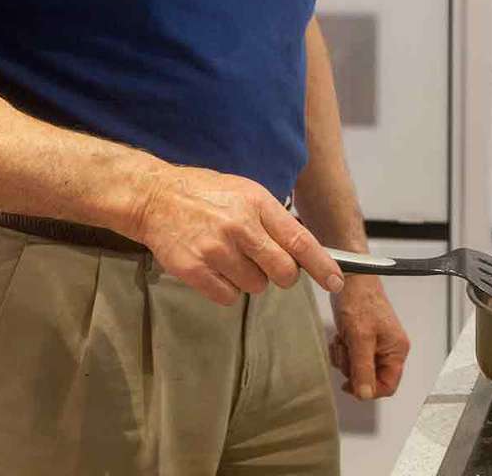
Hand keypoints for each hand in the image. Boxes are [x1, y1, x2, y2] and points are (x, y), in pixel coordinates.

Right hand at [131, 165, 343, 304]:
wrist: (155, 198)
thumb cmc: (205, 195)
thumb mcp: (246, 193)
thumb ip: (273, 220)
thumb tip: (303, 251)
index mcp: (257, 204)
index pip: (300, 240)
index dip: (322, 265)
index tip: (336, 281)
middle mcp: (239, 226)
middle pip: (282, 272)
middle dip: (282, 275)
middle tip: (268, 265)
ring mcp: (216, 249)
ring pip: (255, 287)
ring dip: (249, 280)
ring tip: (230, 257)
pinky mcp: (194, 270)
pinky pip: (228, 297)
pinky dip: (225, 289)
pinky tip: (214, 268)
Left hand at [328, 276, 409, 400]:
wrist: (350, 279)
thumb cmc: (361, 300)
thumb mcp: (361, 338)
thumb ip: (363, 368)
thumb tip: (365, 394)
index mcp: (397, 350)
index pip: (388, 386)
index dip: (369, 389)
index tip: (352, 383)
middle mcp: (389, 349)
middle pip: (370, 378)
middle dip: (353, 368)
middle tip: (347, 351)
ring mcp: (375, 344)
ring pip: (357, 369)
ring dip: (345, 358)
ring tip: (343, 340)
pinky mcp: (362, 339)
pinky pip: (351, 357)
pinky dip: (342, 350)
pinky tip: (340, 337)